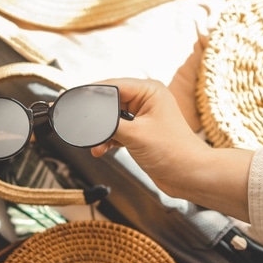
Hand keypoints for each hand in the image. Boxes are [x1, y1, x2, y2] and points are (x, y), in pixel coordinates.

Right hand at [91, 78, 252, 220]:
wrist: (190, 176)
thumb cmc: (173, 152)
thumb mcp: (134, 134)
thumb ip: (107, 123)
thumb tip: (85, 117)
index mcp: (149, 90)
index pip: (112, 85)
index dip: (90, 94)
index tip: (71, 101)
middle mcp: (147, 99)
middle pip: (110, 101)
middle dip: (95, 116)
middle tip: (78, 126)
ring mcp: (144, 116)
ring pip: (111, 118)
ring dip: (101, 131)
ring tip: (93, 143)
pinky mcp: (141, 133)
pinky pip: (117, 130)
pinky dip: (107, 140)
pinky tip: (100, 149)